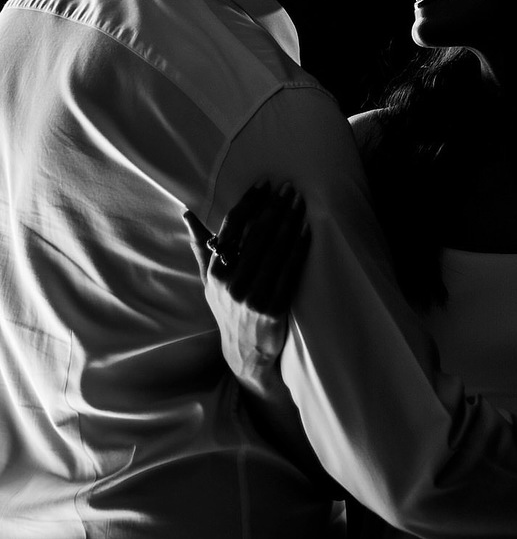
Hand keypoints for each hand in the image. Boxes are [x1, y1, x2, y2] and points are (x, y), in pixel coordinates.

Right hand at [183, 180, 309, 397]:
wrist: (244, 353)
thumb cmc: (227, 308)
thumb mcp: (210, 281)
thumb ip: (202, 247)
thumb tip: (187, 214)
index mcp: (216, 273)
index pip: (232, 229)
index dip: (249, 204)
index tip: (264, 184)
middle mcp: (232, 284)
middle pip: (256, 236)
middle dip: (274, 207)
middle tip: (288, 186)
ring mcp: (253, 297)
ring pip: (275, 250)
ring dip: (289, 222)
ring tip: (299, 201)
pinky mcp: (274, 309)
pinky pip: (290, 271)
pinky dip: (299, 247)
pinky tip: (307, 229)